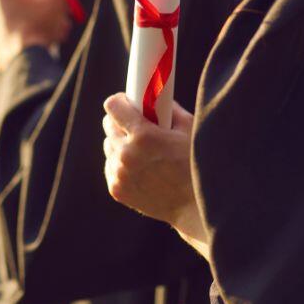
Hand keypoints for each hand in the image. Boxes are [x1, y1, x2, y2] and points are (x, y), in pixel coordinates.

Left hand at [103, 93, 206, 249]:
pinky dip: (120, 164)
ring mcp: (120, 174)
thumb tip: (156, 96)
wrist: (194, 206)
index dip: (120, 101)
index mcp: (143, 136)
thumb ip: (169, 109)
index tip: (127, 102)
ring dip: (120, 144)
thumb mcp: (188, 129)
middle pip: (108, 126)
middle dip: (120, 122)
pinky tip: (137, 166)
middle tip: (135, 124)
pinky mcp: (117, 190)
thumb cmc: (196, 164)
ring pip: (109, 147)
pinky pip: (110, 167)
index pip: (112, 106)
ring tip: (140, 149)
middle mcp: (126, 154)